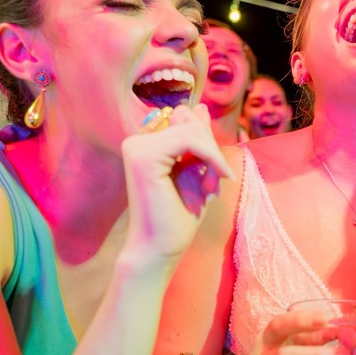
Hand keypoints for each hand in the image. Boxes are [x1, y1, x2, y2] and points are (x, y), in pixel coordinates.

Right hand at [120, 103, 229, 263]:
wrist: (161, 248)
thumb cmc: (178, 215)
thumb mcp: (196, 170)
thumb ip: (198, 140)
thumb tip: (198, 106)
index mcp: (146, 142)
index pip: (185, 119)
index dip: (208, 141)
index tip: (216, 172)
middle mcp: (137, 140)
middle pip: (188, 120)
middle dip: (211, 148)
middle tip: (219, 179)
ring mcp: (136, 146)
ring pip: (191, 129)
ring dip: (212, 155)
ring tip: (215, 184)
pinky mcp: (143, 156)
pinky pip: (190, 140)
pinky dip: (211, 157)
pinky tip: (219, 179)